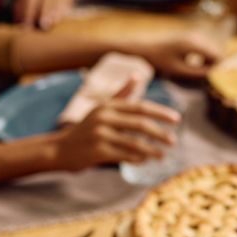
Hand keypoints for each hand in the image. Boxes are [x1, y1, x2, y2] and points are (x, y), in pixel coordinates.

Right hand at [52, 99, 181, 170]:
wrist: (59, 149)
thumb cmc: (86, 128)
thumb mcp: (101, 108)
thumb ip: (121, 94)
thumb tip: (138, 75)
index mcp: (108, 105)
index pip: (140, 107)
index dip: (160, 112)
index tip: (176, 119)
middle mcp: (104, 117)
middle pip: (140, 124)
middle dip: (160, 133)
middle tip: (173, 141)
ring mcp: (100, 135)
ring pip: (134, 143)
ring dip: (152, 150)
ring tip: (163, 155)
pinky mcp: (98, 151)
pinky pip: (125, 156)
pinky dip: (138, 159)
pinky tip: (146, 161)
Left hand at [138, 32, 221, 79]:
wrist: (145, 48)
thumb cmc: (160, 60)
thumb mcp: (179, 70)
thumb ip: (197, 72)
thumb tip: (214, 74)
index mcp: (193, 44)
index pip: (216, 56)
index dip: (218, 68)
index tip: (215, 81)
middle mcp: (195, 37)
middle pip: (214, 52)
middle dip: (214, 65)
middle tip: (208, 80)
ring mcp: (192, 36)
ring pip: (209, 50)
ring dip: (208, 62)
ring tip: (201, 75)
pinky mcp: (189, 38)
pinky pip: (202, 48)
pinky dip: (202, 58)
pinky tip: (195, 67)